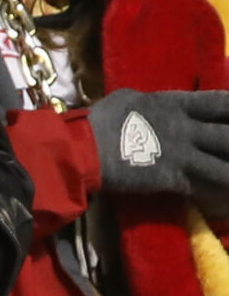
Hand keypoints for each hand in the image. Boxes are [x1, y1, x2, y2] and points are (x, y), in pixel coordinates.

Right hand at [91, 89, 228, 206]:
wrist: (81, 150)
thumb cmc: (100, 120)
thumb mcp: (128, 99)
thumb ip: (154, 103)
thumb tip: (160, 106)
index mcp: (174, 104)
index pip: (221, 103)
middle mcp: (185, 128)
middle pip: (228, 136)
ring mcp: (181, 156)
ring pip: (224, 169)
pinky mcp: (172, 180)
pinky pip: (205, 189)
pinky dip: (217, 193)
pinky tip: (222, 196)